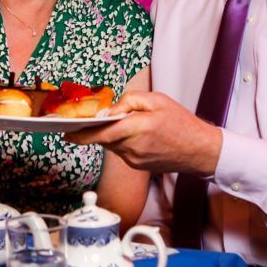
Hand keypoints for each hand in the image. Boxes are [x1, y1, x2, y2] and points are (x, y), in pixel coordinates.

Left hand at [65, 91, 222, 176]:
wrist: (200, 150)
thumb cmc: (181, 123)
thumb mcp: (157, 100)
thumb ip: (130, 100)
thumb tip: (109, 109)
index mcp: (138, 128)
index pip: (102, 134)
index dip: (81, 134)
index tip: (66, 133)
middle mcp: (134, 147)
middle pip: (105, 138)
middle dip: (99, 129)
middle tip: (94, 120)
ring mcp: (136, 160)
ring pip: (113, 145)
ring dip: (114, 134)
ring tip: (130, 124)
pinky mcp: (138, 166)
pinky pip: (122, 151)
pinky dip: (123, 142)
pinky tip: (138, 135)